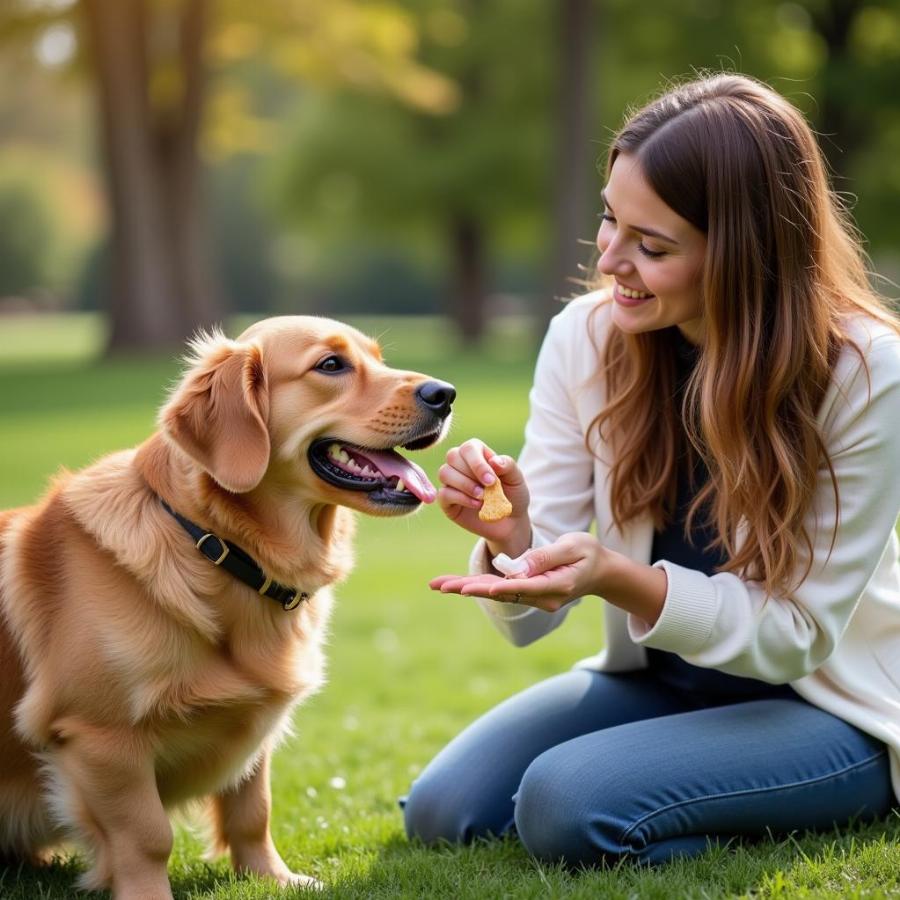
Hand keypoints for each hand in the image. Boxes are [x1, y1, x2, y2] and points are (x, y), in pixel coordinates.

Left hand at [429, 531, 607, 613]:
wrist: (600, 571)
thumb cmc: (588, 554)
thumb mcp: (574, 546)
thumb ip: (545, 556)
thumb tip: (517, 567)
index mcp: (556, 586)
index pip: (524, 586)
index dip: (500, 586)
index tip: (477, 587)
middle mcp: (542, 597)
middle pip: (500, 592)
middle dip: (469, 588)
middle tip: (441, 586)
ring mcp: (534, 597)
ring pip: (495, 591)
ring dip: (466, 587)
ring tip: (438, 584)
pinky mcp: (527, 591)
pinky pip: (499, 588)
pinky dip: (477, 585)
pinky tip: (456, 584)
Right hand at [437, 438, 530, 554]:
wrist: (511, 522)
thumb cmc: (513, 495)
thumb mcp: (516, 479)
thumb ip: (508, 466)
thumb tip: (493, 460)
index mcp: (477, 454)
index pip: (469, 448)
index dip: (478, 462)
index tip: (492, 480)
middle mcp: (460, 465)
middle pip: (452, 456)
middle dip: (471, 473)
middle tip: (489, 487)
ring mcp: (452, 482)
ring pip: (444, 473)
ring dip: (465, 485)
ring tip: (482, 497)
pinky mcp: (447, 501)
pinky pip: (443, 494)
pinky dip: (461, 499)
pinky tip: (477, 505)